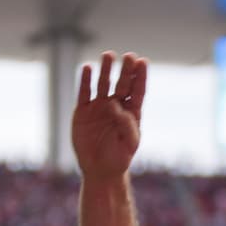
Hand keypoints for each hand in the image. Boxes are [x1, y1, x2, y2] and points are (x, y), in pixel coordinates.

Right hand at [72, 51, 146, 178]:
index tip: (142, 62)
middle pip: (121, 83)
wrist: (99, 169)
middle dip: (125, 70)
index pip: (137, 90)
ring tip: (108, 55)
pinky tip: (88, 68)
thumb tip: (116, 106)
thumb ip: (127, 125)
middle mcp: (115, 105)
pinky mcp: (83, 111)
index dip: (140, 76)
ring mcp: (99, 106)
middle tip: (128, 56)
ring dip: (105, 69)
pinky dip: (85, 80)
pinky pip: (84, 92)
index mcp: (130, 112)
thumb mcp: (129, 144)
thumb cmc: (119, 158)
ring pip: (103, 83)